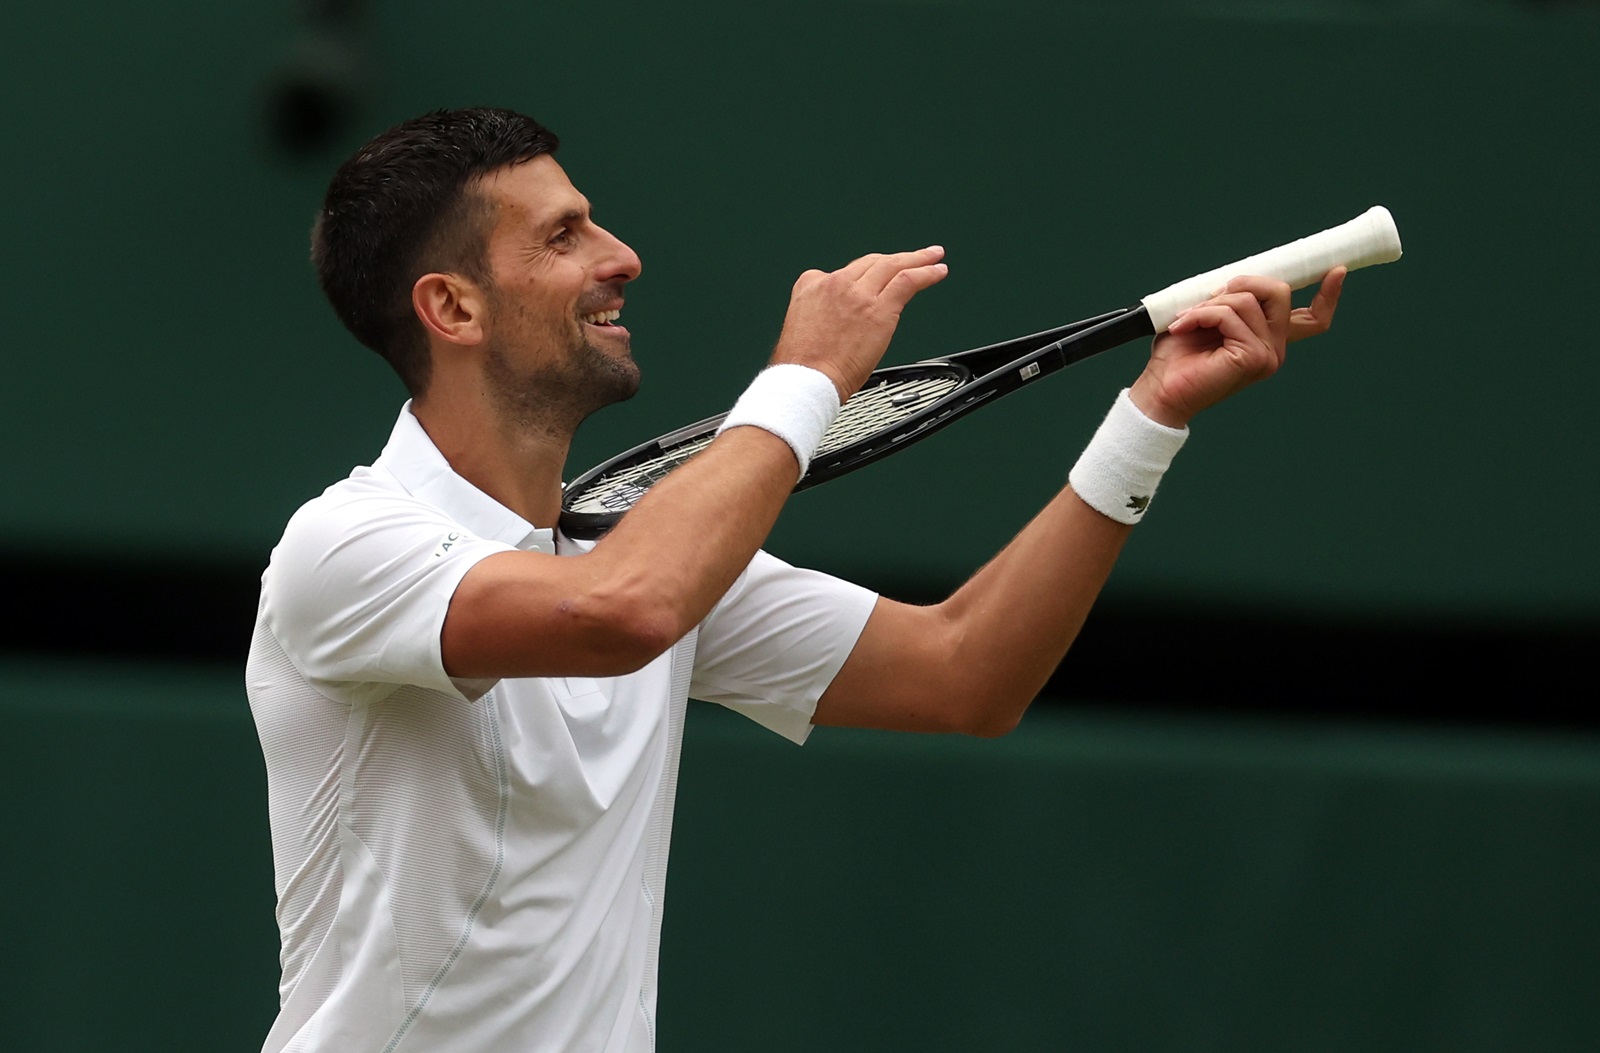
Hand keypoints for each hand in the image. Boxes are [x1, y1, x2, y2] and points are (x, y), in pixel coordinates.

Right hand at [770, 246, 948, 400]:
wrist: (807, 379)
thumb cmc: (803, 367)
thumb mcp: (799, 327)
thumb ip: (820, 315)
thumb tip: (837, 324)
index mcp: (812, 285)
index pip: (845, 273)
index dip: (865, 277)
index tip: (876, 283)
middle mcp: (836, 282)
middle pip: (873, 263)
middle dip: (896, 258)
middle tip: (915, 256)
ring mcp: (859, 294)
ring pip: (893, 266)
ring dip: (918, 259)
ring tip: (933, 257)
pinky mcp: (879, 308)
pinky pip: (908, 281)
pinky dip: (926, 273)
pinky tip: (937, 272)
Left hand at [1128, 268, 1344, 428]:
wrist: (1158, 391)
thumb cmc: (1177, 358)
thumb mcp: (1207, 318)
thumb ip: (1231, 302)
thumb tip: (1239, 280)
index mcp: (1268, 339)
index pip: (1312, 319)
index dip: (1329, 295)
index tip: (1338, 270)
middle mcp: (1274, 349)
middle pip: (1280, 292)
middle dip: (1242, 282)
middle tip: (1210, 297)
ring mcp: (1267, 355)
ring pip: (1247, 300)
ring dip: (1210, 302)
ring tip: (1187, 321)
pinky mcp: (1252, 358)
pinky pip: (1229, 315)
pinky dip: (1201, 314)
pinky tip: (1183, 327)